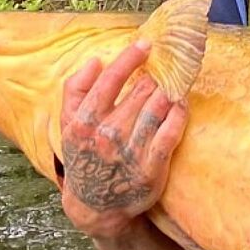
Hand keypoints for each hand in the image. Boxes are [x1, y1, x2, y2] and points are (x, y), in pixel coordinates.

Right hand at [58, 41, 186, 238]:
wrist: (96, 205)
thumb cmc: (84, 156)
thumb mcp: (67, 125)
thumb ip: (75, 91)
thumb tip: (95, 60)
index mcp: (83, 124)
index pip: (108, 82)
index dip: (129, 59)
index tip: (145, 44)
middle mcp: (106, 137)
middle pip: (138, 93)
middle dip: (155, 75)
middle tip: (167, 64)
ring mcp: (130, 154)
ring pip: (156, 110)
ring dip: (168, 90)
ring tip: (175, 79)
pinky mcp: (152, 169)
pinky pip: (170, 134)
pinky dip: (179, 114)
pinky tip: (182, 102)